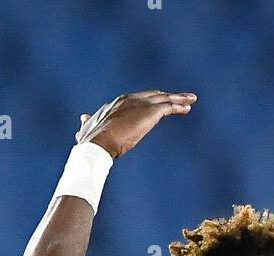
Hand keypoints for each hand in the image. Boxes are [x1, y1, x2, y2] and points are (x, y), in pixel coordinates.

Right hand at [75, 89, 196, 158]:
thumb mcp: (87, 129)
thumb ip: (87, 122)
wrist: (98, 143)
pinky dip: (179, 105)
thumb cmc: (91, 140)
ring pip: (164, 98)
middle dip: (167, 96)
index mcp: (118, 103)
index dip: (150, 100)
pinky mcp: (150, 112)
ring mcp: (140, 103)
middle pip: (153, 94)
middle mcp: (130, 98)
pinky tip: (187, 108)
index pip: (138, 98)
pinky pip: (168, 106)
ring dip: (178, 98)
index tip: (160, 102)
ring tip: (191, 100)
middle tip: (180, 97)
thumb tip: (83, 117)